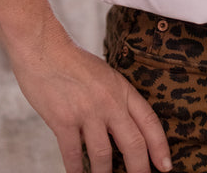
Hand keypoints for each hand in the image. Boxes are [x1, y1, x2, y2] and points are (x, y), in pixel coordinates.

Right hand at [10, 30, 172, 172]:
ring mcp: (86, 111)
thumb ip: (113, 98)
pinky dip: (76, 171)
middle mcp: (108, 101)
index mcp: (121, 88)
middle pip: (133, 144)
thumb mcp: (102, 73)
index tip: (165, 166)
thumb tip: (119, 128)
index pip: (149, 121)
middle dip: (139, 170)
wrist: (42, 46)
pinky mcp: (63, 120)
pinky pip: (73, 155)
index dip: (160, 147)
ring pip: (104, 156)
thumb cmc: (71, 60)